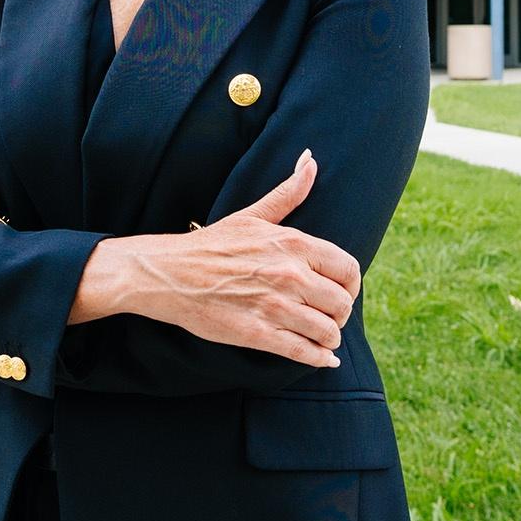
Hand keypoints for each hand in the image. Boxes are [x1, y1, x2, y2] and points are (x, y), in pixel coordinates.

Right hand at [84, 149, 360, 367]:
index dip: (351, 286)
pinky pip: (302, 352)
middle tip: (330, 318)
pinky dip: (319, 359)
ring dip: (330, 339)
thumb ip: (288, 192)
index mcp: (293, 244)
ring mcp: (274, 306)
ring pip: (326, 331)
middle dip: (340, 315)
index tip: (342, 292)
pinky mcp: (256, 334)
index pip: (348, 269)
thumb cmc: (212, 244)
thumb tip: (311, 160)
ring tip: (324, 339)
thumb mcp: (253, 215)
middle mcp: (289, 274)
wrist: (168, 272)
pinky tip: (323, 360)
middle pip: (341, 304)